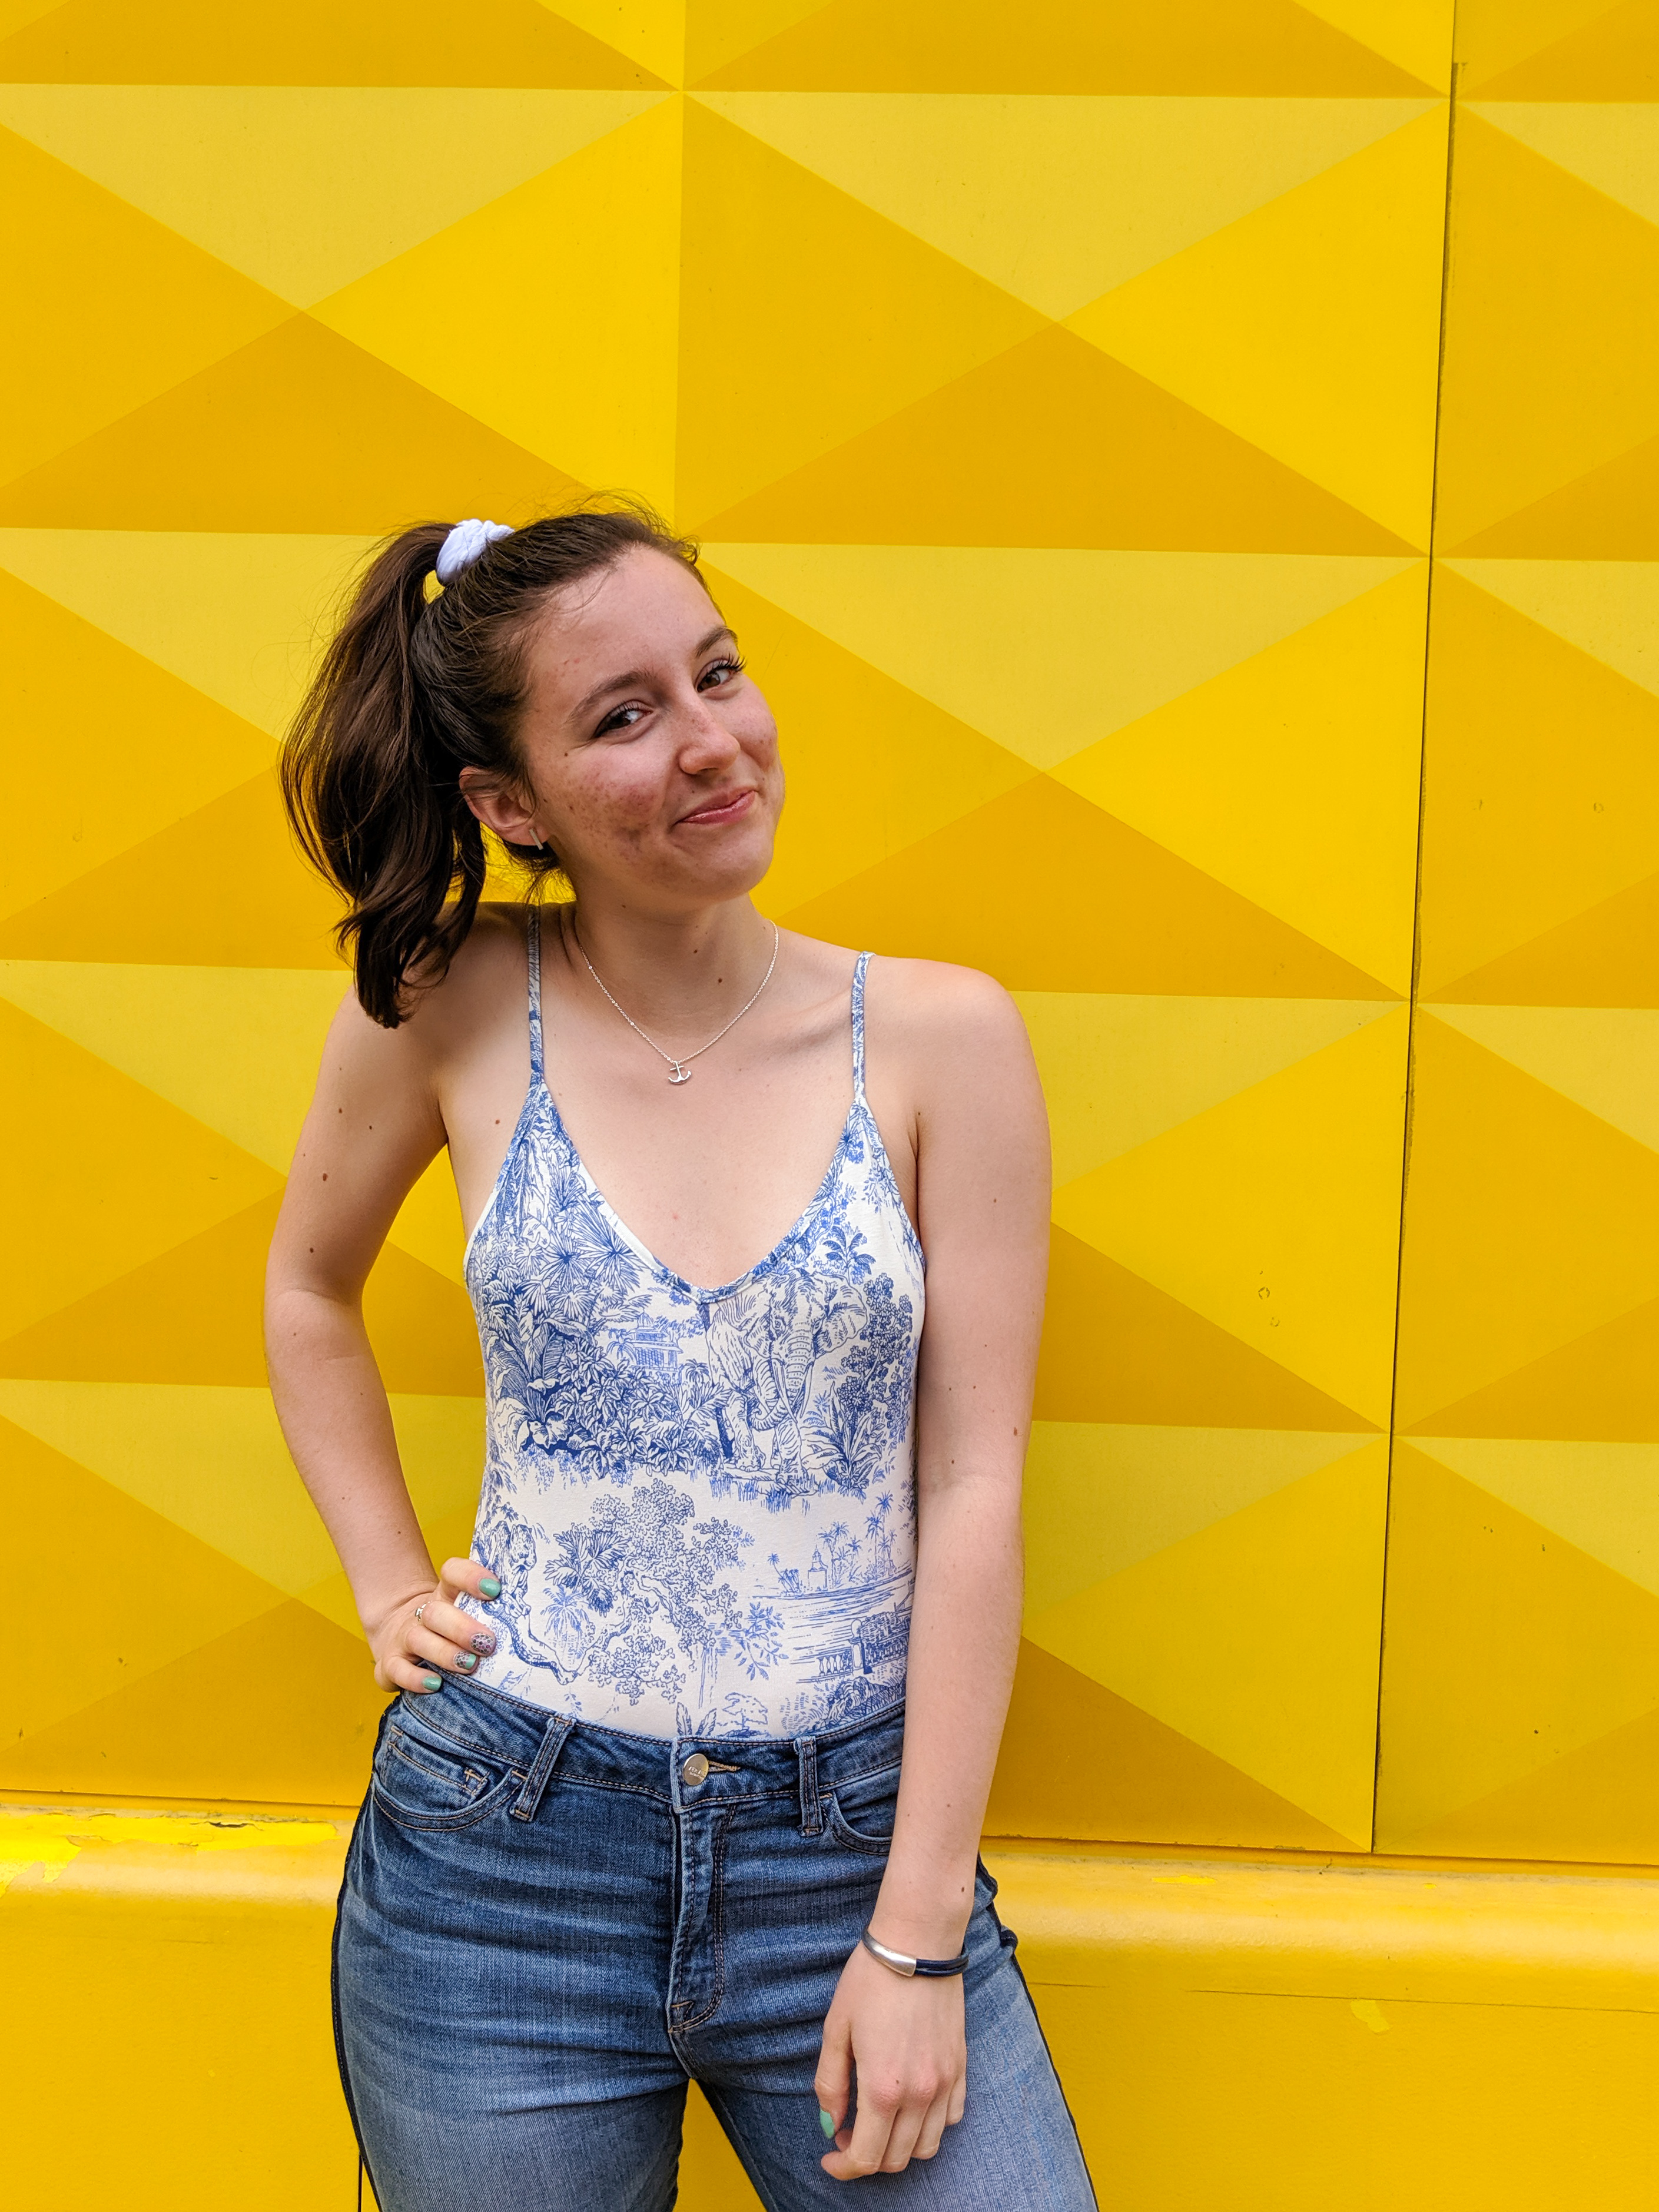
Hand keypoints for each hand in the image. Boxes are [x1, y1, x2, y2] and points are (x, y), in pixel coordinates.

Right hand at [367, 1558, 501, 1692]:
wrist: (397, 1635)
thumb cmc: (448, 1629)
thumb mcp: (466, 1615)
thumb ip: (492, 1615)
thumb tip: (537, 1624)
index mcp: (444, 1594)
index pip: (451, 1573)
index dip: (470, 1577)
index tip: (495, 1590)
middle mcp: (422, 1613)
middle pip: (437, 1611)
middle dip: (462, 1628)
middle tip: (488, 1643)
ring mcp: (403, 1638)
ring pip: (419, 1640)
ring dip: (445, 1653)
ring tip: (469, 1665)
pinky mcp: (389, 1664)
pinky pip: (396, 1670)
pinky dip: (414, 1679)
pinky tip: (435, 1684)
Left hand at [814, 1941, 966, 2179]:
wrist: (917, 1942)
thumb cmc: (871, 1980)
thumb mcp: (836, 2029)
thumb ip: (831, 2083)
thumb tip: (830, 2124)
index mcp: (883, 2087)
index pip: (866, 2158)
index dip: (843, 2167)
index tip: (829, 2158)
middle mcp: (919, 2093)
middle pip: (896, 2159)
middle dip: (867, 2158)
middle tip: (848, 2134)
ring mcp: (945, 2081)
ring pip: (927, 2146)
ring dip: (899, 2147)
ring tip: (878, 2122)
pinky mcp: (960, 2066)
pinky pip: (952, 2117)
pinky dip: (930, 2125)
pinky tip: (910, 2105)